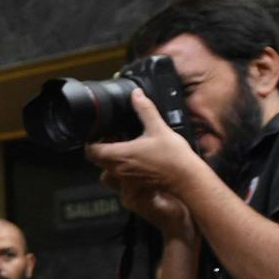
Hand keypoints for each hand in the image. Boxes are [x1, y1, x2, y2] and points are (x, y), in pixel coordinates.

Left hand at [87, 90, 206, 234]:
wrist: (187, 179)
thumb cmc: (174, 157)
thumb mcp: (159, 128)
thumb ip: (145, 110)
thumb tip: (136, 95)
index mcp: (120, 155)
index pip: (91, 150)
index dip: (91, 140)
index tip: (98, 132)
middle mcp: (119, 169)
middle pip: (97, 159)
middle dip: (100, 147)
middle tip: (112, 135)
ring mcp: (126, 178)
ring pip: (107, 167)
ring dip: (110, 156)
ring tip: (124, 143)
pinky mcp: (134, 183)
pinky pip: (119, 173)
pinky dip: (121, 164)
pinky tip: (136, 154)